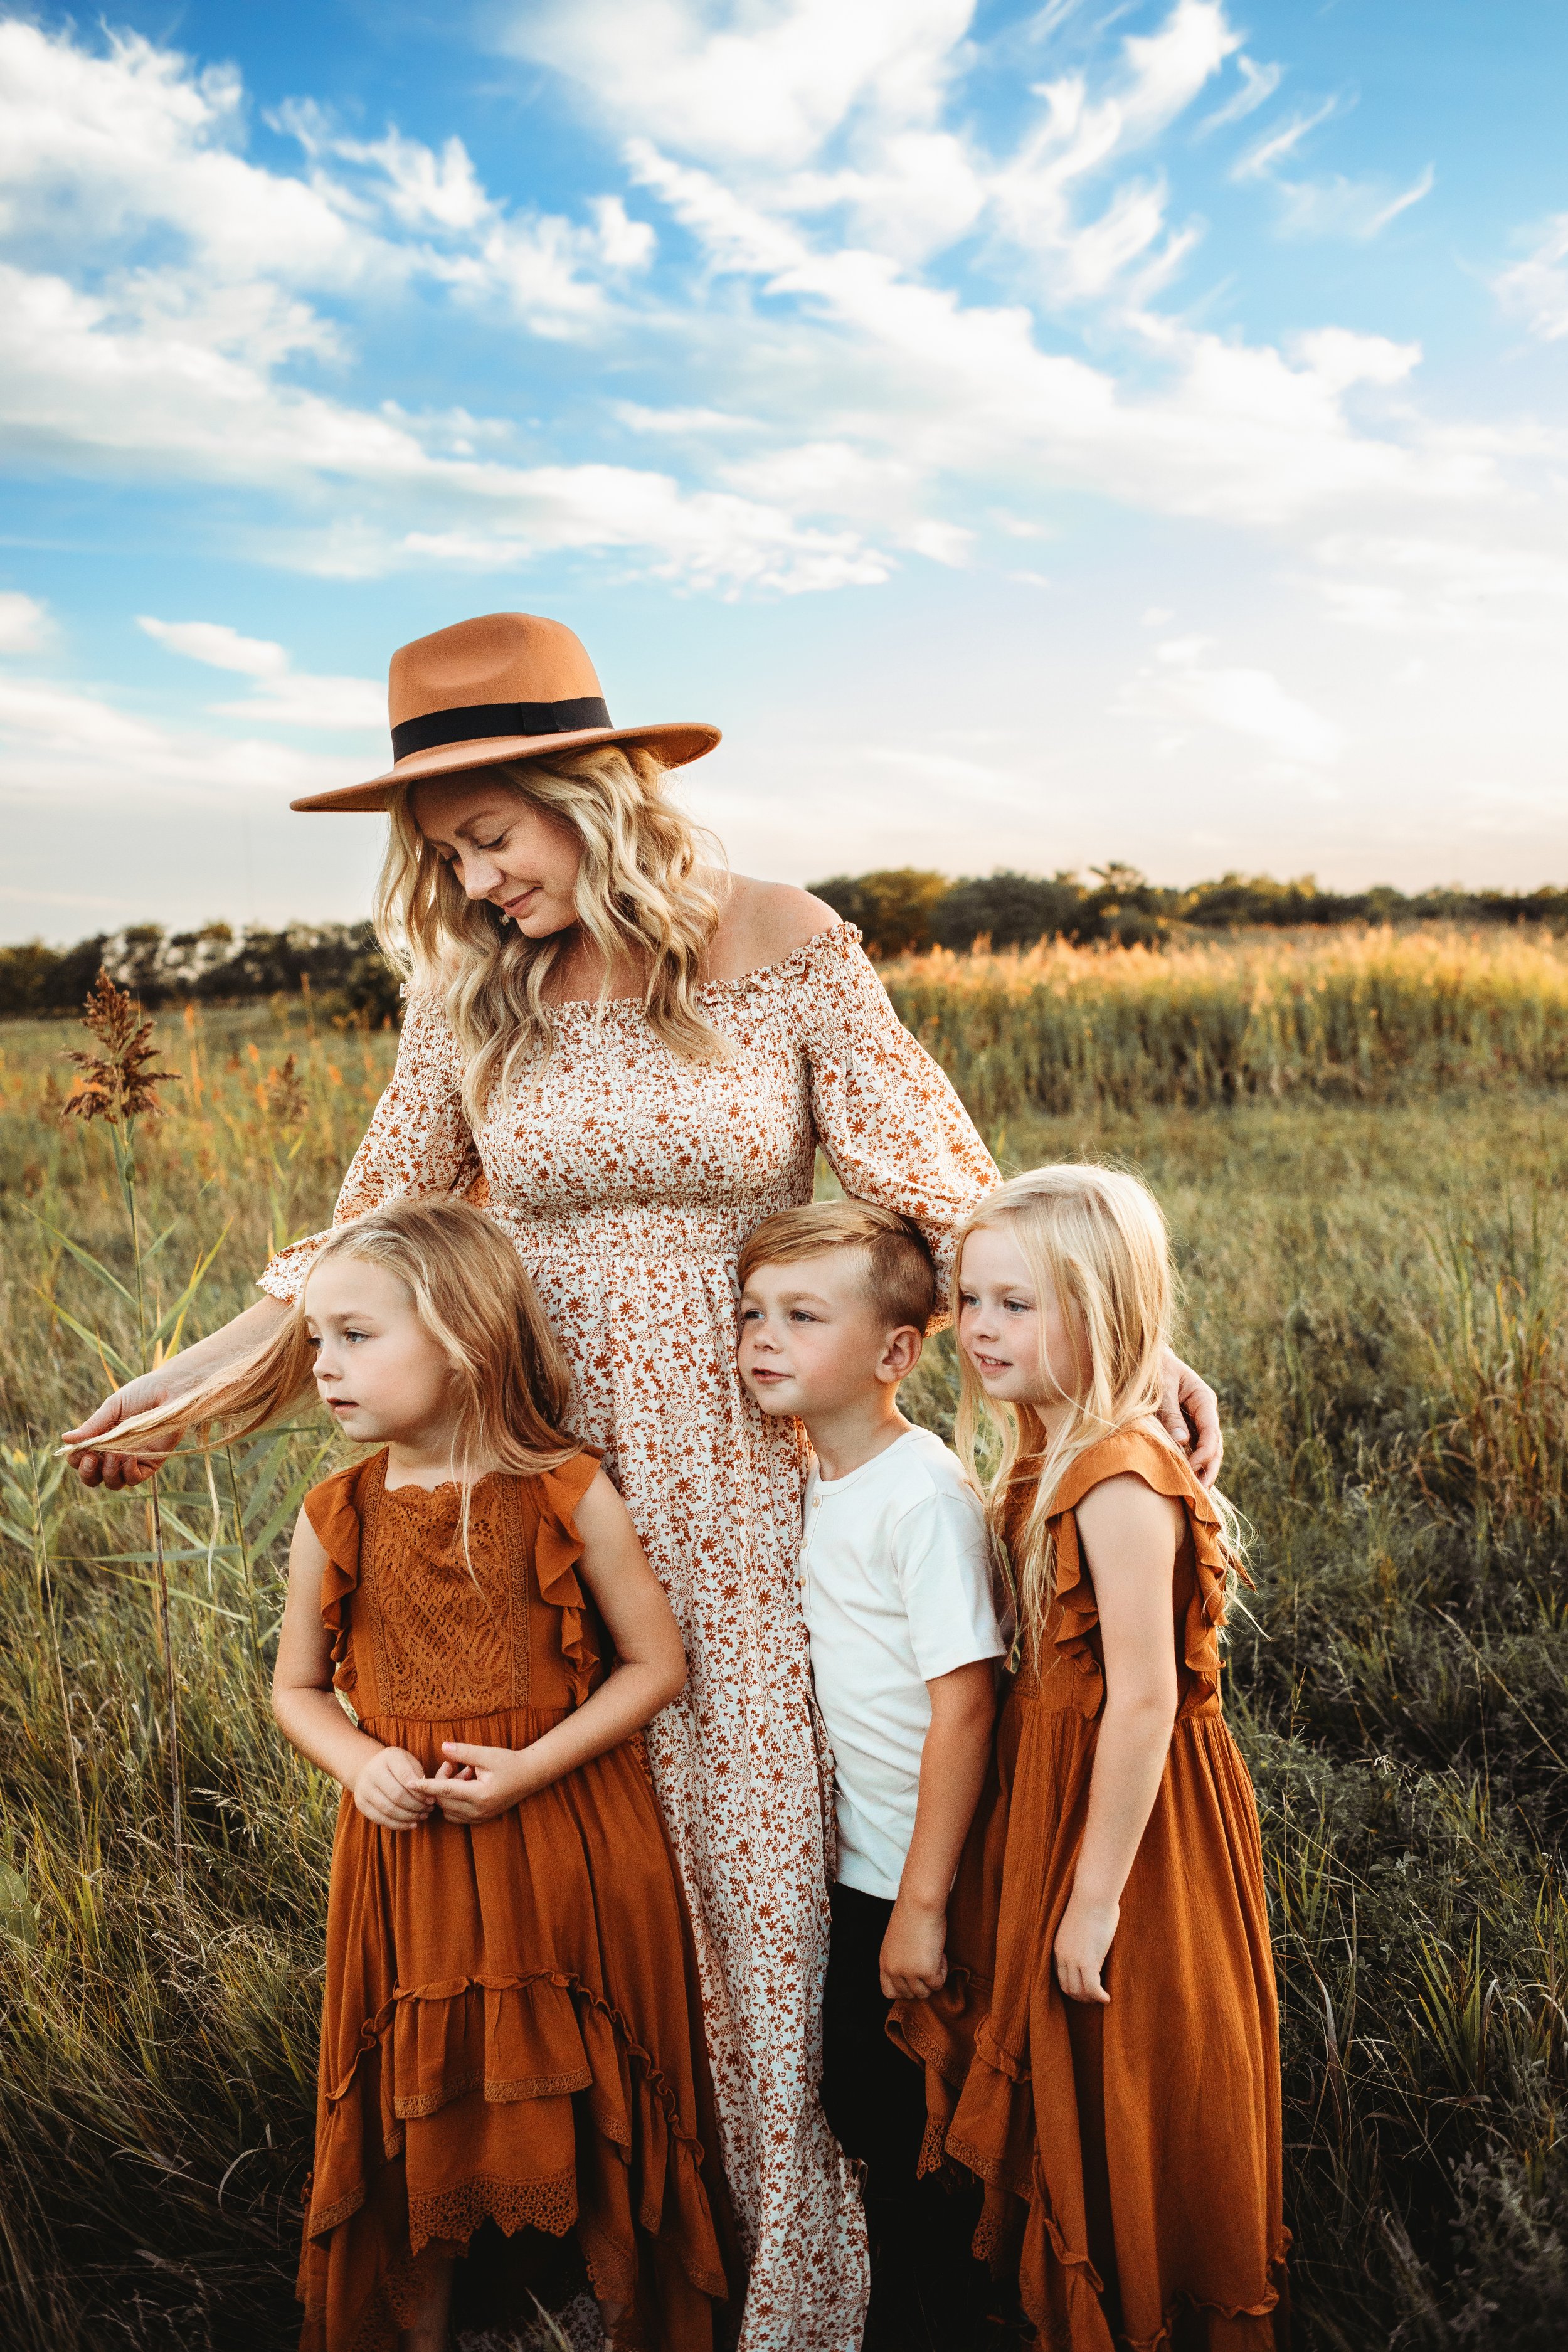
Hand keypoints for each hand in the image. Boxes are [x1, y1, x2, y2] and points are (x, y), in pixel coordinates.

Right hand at [62, 1367, 189, 1490]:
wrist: (172, 1390)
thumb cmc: (142, 1393)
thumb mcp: (113, 1407)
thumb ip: (93, 1426)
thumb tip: (65, 1439)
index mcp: (102, 1439)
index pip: (81, 1460)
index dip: (76, 1461)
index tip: (78, 1451)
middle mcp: (115, 1453)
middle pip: (94, 1478)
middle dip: (87, 1474)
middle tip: (90, 1460)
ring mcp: (133, 1460)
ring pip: (113, 1482)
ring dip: (107, 1473)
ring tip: (112, 1455)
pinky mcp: (151, 1463)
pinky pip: (134, 1479)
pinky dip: (128, 1473)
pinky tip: (128, 1458)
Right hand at [353, 1745, 435, 1829]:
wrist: (369, 1769)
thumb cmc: (397, 1766)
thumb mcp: (409, 1762)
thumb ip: (419, 1776)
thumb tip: (430, 1796)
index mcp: (388, 1757)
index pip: (406, 1777)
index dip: (421, 1791)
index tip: (432, 1799)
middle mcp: (372, 1771)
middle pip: (397, 1795)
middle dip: (416, 1806)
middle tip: (428, 1809)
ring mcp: (363, 1788)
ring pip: (389, 1809)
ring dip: (409, 1817)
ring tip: (422, 1816)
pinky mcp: (360, 1803)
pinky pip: (380, 1819)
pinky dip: (398, 1825)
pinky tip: (411, 1824)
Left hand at [412, 1741, 535, 1823]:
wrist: (530, 1775)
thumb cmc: (510, 1762)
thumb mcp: (488, 1754)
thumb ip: (464, 1752)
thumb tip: (443, 1747)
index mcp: (479, 1794)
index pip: (444, 1791)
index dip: (425, 1786)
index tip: (409, 1783)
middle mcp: (478, 1810)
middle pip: (443, 1801)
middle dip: (440, 1782)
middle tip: (453, 1764)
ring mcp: (479, 1817)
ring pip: (447, 1810)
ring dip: (446, 1793)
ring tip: (462, 1775)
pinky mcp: (480, 1818)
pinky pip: (455, 1815)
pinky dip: (452, 1801)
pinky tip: (464, 1786)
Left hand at [879, 1893, 948, 1999]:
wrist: (920, 1902)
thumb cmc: (911, 1914)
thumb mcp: (897, 1942)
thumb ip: (899, 1960)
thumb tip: (912, 1976)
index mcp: (884, 1963)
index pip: (889, 1992)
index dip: (904, 1989)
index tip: (915, 1977)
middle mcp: (894, 1971)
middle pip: (909, 1995)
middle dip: (921, 1983)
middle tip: (928, 1961)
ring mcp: (909, 1973)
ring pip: (924, 1993)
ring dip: (933, 1978)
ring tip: (934, 1954)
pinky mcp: (926, 1971)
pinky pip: (938, 1984)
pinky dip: (943, 1971)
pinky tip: (940, 1953)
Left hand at [1054, 1890, 1116, 2004]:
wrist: (1093, 1895)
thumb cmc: (1091, 1904)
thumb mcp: (1080, 1927)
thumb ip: (1081, 1941)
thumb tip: (1093, 1946)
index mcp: (1058, 1947)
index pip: (1061, 1977)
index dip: (1073, 1987)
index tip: (1086, 1989)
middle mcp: (1062, 1956)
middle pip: (1068, 1988)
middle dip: (1081, 1996)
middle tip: (1095, 1997)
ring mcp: (1073, 1960)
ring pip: (1079, 1991)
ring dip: (1090, 1998)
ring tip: (1101, 1997)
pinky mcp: (1087, 1961)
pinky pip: (1092, 1988)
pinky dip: (1099, 1996)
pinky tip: (1107, 1997)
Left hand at [1157, 1348, 1221, 1486]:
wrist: (1144, 1358)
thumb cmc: (1153, 1368)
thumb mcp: (1160, 1387)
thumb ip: (1170, 1414)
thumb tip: (1181, 1442)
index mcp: (1202, 1399)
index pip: (1211, 1432)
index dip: (1205, 1453)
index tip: (1192, 1468)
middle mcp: (1203, 1412)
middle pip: (1214, 1445)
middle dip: (1209, 1468)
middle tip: (1200, 1490)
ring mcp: (1196, 1420)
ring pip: (1206, 1449)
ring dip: (1203, 1469)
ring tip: (1196, 1491)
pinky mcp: (1184, 1427)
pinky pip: (1192, 1447)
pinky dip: (1192, 1463)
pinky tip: (1186, 1479)